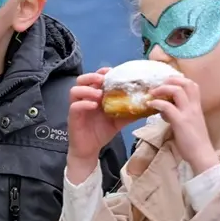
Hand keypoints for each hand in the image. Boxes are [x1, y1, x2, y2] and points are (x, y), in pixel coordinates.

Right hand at [67, 69, 130, 183]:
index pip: (94, 78)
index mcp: (94, 96)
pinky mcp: (73, 117)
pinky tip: (94, 106)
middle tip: (103, 80)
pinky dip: (85, 103)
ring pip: (75, 90)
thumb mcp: (119, 121)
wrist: (90, 149)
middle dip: (92, 77)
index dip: (101, 72)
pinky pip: (75, 106)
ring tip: (99, 95)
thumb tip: (146, 107)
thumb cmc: (102, 132)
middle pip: (81, 80)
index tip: (111, 71)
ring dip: (88, 90)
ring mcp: (77, 107)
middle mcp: (84, 99)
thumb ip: (129, 113)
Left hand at [147, 76, 217, 174]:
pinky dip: (157, 103)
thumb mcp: (190, 124)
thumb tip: (165, 111)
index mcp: (197, 107)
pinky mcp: (180, 122)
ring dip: (162, 89)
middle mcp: (194, 107)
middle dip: (171, 80)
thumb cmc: (195, 143)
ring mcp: (188, 113)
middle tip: (159, 85)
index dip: (179, 80)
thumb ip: (180, 115)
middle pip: (186, 83)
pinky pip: (167, 106)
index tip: (167, 83)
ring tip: (152, 93)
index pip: (192, 85)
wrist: (202, 155)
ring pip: (177, 90)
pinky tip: (150, 105)